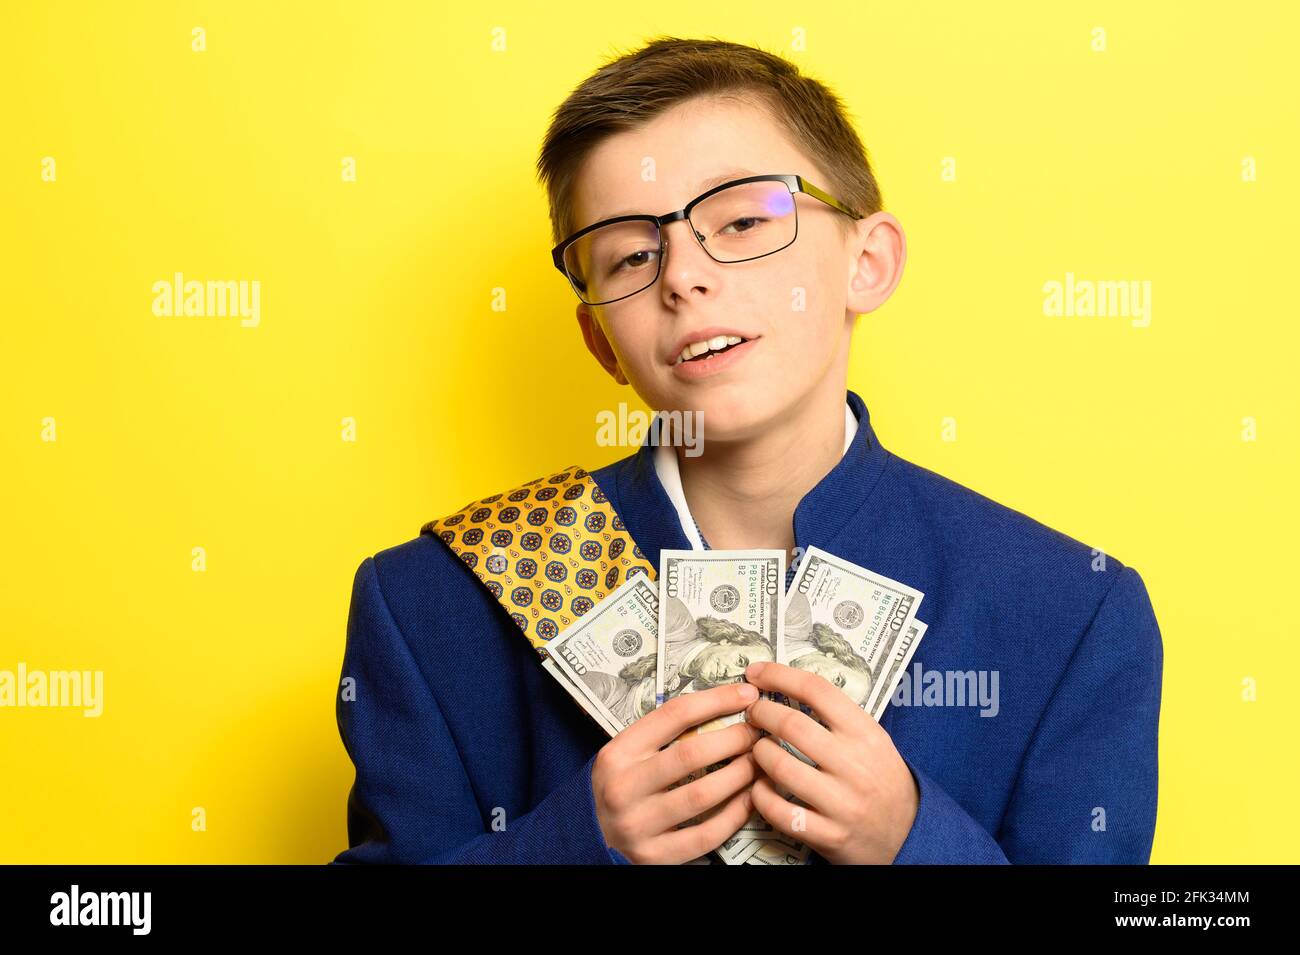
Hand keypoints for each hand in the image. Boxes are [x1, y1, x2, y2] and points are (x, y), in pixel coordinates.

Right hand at [592, 682, 761, 863]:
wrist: (585, 841)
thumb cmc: (615, 790)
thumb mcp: (623, 756)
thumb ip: (661, 737)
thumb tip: (719, 708)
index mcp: (618, 754)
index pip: (674, 715)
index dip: (716, 701)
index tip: (746, 694)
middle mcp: (624, 788)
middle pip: (691, 754)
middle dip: (734, 739)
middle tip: (757, 733)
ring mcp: (638, 825)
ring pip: (702, 795)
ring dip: (740, 775)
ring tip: (758, 763)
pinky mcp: (654, 856)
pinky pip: (705, 834)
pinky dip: (734, 815)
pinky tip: (749, 799)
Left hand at [741, 661, 918, 863]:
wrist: (910, 834)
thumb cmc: (881, 779)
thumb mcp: (873, 740)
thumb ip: (837, 717)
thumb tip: (786, 686)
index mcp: (866, 734)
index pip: (817, 690)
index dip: (780, 675)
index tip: (756, 672)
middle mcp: (855, 765)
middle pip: (791, 725)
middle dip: (761, 713)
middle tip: (752, 713)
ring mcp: (842, 803)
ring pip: (780, 767)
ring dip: (757, 753)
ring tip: (756, 749)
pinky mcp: (829, 836)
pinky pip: (779, 811)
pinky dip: (760, 795)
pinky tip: (760, 786)